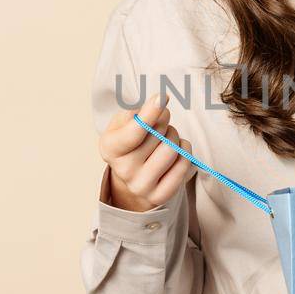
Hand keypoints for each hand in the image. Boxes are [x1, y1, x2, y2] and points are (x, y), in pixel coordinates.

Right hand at [98, 93, 194, 211]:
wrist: (132, 176)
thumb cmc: (129, 141)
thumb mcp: (123, 122)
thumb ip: (138, 112)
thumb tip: (158, 104)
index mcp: (110, 148)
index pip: (134, 132)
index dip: (150, 113)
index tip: (162, 97)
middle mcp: (123, 170)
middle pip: (158, 134)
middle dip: (163, 122)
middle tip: (158, 125)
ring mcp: (141, 186)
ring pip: (172, 149)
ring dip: (174, 136)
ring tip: (165, 138)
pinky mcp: (160, 196)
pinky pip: (184, 164)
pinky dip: (184, 151)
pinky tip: (175, 151)